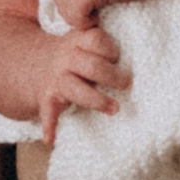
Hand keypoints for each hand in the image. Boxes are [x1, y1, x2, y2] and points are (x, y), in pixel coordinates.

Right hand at [37, 24, 124, 145]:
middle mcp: (66, 58)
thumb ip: (103, 43)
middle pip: (91, 66)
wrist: (34, 65)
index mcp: (78, 40)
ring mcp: (57, 79)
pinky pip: (48, 112)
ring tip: (115, 109)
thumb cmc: (75, 55)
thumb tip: (145, 53)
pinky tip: (50, 139)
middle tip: (126, 83)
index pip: (97, 40)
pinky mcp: (48, 98)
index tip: (118, 57)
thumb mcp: (84, 40)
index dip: (111, 50)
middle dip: (111, 75)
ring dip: (97, 100)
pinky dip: (50, 126)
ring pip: (76, 89)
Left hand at [46, 0, 147, 29]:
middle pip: (60, 4)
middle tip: (94, 15)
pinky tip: (100, 17)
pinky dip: (88, 22)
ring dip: (82, 21)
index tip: (91, 8)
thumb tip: (67, 3)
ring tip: (97, 15)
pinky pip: (78, 16)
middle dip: (76, 15)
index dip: (72, 7)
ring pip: (67, 12)